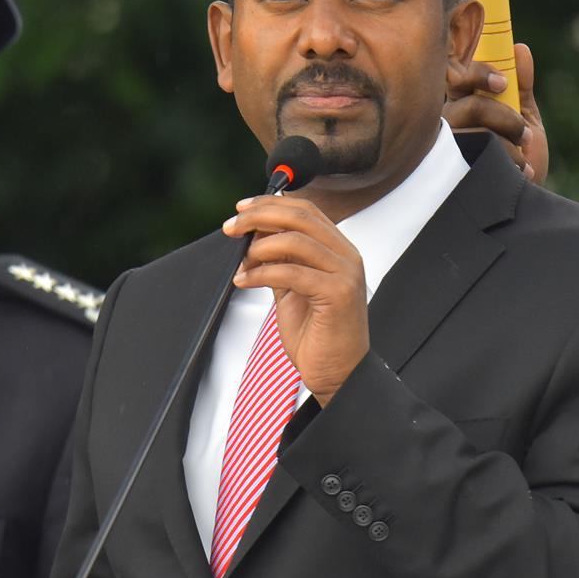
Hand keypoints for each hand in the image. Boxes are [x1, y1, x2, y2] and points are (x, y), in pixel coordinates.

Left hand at [225, 194, 369, 404]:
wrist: (338, 374)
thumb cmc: (317, 336)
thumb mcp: (293, 290)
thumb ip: (280, 262)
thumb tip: (254, 237)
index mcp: (339, 250)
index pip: (306, 210)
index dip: (270, 203)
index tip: (241, 209)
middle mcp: (347, 256)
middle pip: (300, 217)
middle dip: (260, 216)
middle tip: (231, 226)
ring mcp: (346, 274)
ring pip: (296, 240)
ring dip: (258, 247)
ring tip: (240, 261)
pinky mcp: (338, 294)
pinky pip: (292, 273)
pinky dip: (261, 274)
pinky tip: (244, 281)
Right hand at [444, 41, 547, 184]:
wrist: (522, 207)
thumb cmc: (519, 161)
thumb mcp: (525, 119)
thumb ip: (521, 87)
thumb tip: (519, 49)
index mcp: (461, 104)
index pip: (458, 77)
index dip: (478, 74)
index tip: (502, 83)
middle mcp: (448, 125)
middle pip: (470, 106)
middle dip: (504, 117)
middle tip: (523, 130)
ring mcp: (447, 151)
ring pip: (477, 134)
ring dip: (509, 144)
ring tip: (523, 158)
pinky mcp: (452, 174)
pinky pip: (480, 159)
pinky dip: (509, 163)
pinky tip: (520, 174)